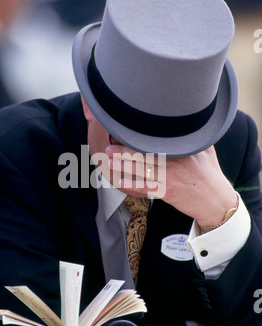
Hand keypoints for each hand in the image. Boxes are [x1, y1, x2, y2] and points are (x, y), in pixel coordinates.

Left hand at [106, 144, 236, 226]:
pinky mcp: (168, 191)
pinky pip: (146, 187)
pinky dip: (132, 184)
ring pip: (142, 168)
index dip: (139, 137)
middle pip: (146, 152)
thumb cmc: (211, 177)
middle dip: (125, 149)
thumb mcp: (207, 151)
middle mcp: (175, 160)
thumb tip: (188, 123)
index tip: (125, 131)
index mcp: (182, 148)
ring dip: (124, 164)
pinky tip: (121, 182)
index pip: (156, 140)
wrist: (217, 202)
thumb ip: (195, 138)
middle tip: (110, 146)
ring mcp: (171, 175)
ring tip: (109, 160)